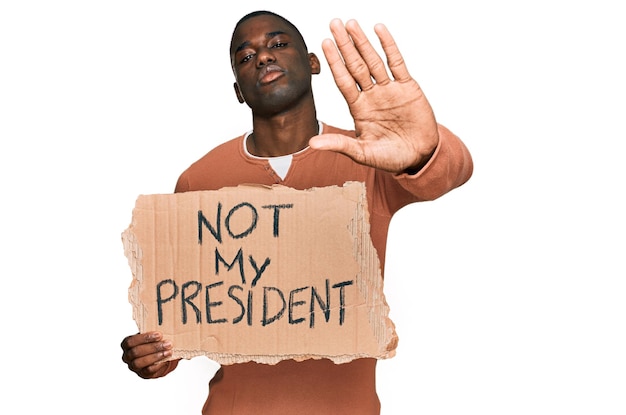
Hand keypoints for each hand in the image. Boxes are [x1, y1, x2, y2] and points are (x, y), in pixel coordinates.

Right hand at [121, 331, 177, 378]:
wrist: (157, 358)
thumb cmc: (152, 343)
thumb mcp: (150, 336)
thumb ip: (153, 331)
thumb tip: (165, 322)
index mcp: (127, 344)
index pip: (130, 341)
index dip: (144, 338)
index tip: (159, 335)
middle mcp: (127, 356)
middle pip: (136, 352)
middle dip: (153, 347)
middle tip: (167, 343)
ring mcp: (133, 366)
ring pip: (140, 362)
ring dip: (156, 356)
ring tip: (168, 351)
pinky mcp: (142, 374)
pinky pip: (148, 370)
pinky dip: (158, 364)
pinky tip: (166, 359)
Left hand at [309, 19, 438, 172]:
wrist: (420, 158)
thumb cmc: (390, 158)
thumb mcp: (363, 153)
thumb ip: (339, 145)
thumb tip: (311, 143)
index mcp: (358, 108)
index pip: (343, 80)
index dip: (335, 62)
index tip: (324, 43)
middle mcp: (371, 95)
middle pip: (355, 65)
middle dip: (344, 45)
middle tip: (334, 23)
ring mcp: (389, 89)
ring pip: (373, 60)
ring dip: (362, 41)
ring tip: (351, 23)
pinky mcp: (407, 87)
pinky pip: (397, 63)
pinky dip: (388, 46)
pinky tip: (379, 30)